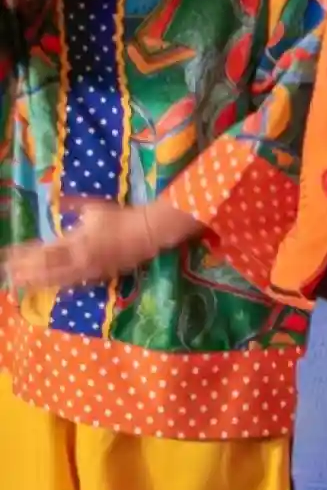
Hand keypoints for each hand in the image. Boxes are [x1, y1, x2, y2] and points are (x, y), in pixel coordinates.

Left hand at [6, 200, 195, 291]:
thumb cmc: (122, 217)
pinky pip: (73, 284)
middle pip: (45, 269)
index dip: (24, 254)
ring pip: (56, 280)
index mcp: (76, 242)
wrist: (149, 232)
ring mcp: (88, 271)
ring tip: (18, 284)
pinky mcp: (98, 276)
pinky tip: (47, 287)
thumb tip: (54, 202)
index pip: (43, 251)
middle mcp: (79, 260)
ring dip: (35, 282)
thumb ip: (72, 206)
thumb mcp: (94, 208)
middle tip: (5, 273)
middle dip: (24, 271)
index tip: (7, 254)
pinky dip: (57, 285)